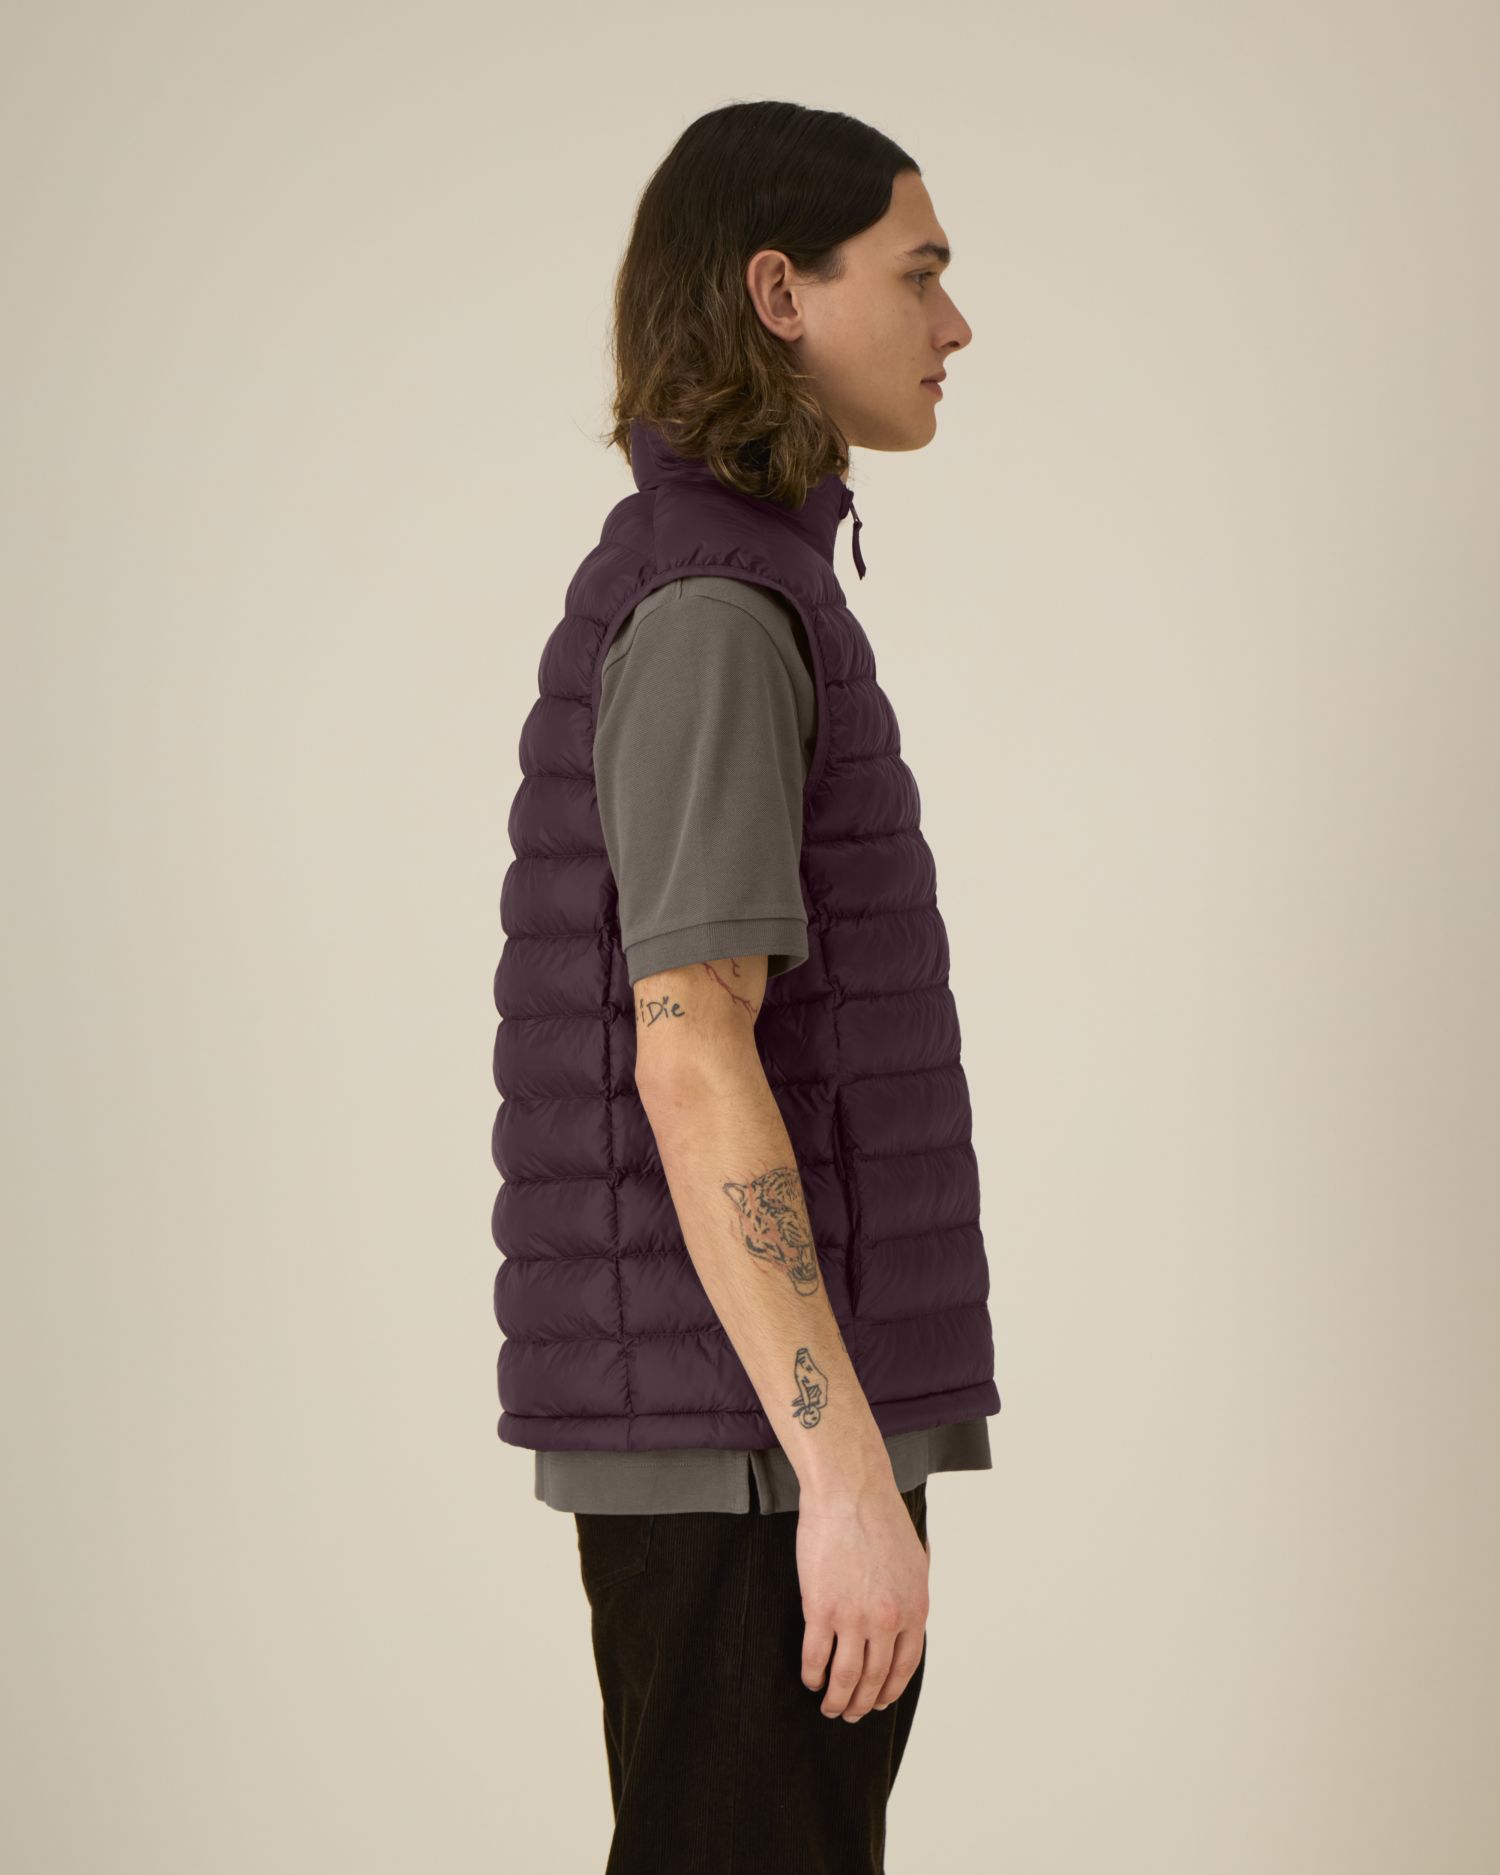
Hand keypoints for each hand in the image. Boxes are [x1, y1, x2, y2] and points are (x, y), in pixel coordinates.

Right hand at [796, 1484, 929, 1719]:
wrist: (850, 1492)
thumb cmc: (880, 1517)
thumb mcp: (915, 1559)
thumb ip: (912, 1593)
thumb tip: (909, 1618)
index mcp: (914, 1610)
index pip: (904, 1667)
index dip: (890, 1690)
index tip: (879, 1702)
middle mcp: (888, 1621)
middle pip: (875, 1679)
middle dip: (862, 1703)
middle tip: (850, 1713)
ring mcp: (854, 1618)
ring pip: (846, 1677)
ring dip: (836, 1699)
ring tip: (828, 1706)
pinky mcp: (821, 1609)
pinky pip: (815, 1656)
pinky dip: (812, 1675)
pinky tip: (810, 1679)